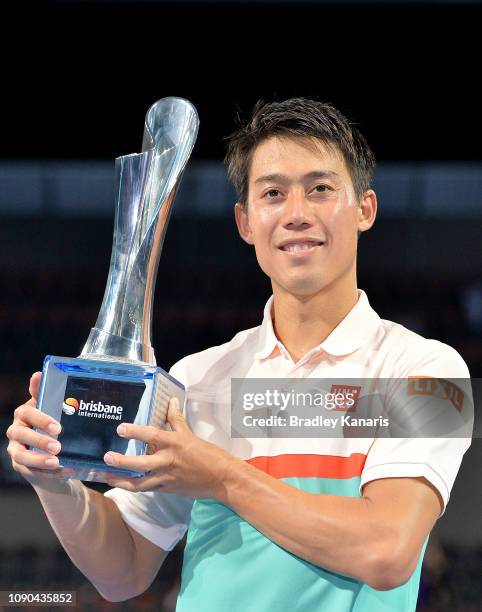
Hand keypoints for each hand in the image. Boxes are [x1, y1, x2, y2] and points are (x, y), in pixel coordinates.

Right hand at [6, 372, 72, 484]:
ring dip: (39, 459)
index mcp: (24, 413)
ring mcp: (16, 448)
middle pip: (22, 434)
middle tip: (59, 445)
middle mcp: (16, 430)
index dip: (41, 419)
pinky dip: (44, 472)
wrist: (51, 449)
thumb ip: (45, 393)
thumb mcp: (52, 408)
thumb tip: (37, 374)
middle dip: (40, 440)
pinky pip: (28, 470)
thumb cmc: (51, 424)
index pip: (27, 412)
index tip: (58, 427)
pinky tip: (60, 471)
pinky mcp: (20, 465)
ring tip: (56, 461)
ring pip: (21, 455)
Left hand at [103, 397, 232, 499]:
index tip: (120, 428)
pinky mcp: (168, 490)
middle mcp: (168, 461)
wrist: (221, 479)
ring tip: (106, 477)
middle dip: (122, 462)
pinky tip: (125, 484)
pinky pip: (148, 489)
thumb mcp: (190, 434)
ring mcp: (167, 478)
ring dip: (121, 481)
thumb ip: (176, 419)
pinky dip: (135, 487)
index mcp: (174, 444)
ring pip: (139, 483)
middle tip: (106, 457)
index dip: (135, 431)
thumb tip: (171, 401)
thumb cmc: (208, 454)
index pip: (151, 435)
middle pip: (140, 463)